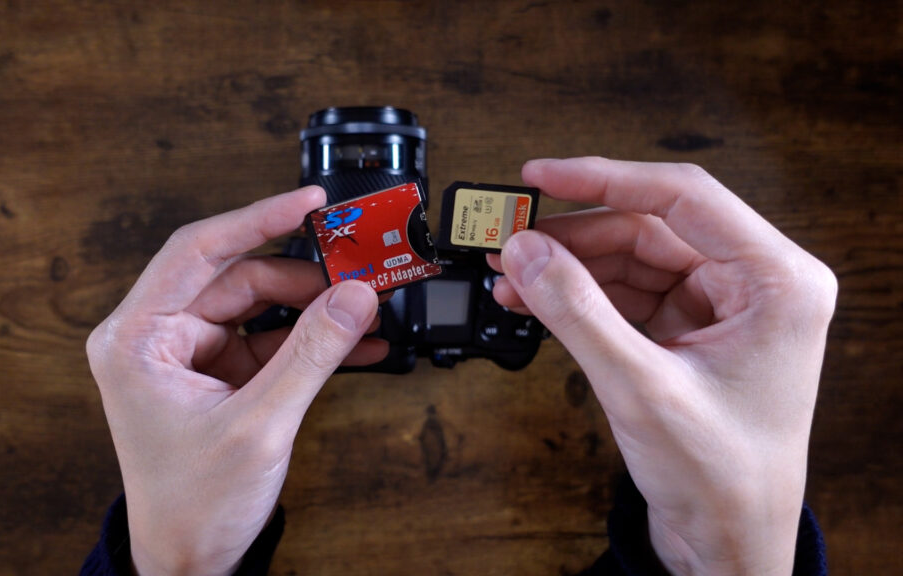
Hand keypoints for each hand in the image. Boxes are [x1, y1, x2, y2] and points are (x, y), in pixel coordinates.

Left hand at [86, 186, 385, 574]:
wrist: (189, 558)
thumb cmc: (191, 504)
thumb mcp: (258, 425)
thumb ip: (310, 355)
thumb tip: (351, 298)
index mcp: (137, 339)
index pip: (197, 252)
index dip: (257, 218)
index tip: (307, 203)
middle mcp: (156, 337)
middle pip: (237, 275)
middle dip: (301, 275)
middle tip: (354, 269)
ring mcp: (189, 354)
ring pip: (258, 303)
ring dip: (311, 307)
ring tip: (361, 309)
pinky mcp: (218, 370)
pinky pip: (269, 337)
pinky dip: (309, 339)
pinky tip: (353, 340)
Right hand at [490, 158, 836, 574]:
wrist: (726, 541)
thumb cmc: (721, 478)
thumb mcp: (641, 387)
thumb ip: (578, 312)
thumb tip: (528, 250)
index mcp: (776, 282)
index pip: (683, 198)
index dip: (605, 178)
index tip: (542, 176)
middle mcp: (754, 284)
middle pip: (648, 228)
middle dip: (574, 235)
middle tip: (511, 237)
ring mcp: (720, 307)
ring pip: (631, 258)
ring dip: (569, 265)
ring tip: (512, 272)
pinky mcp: (689, 329)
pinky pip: (626, 293)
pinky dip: (579, 294)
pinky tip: (534, 296)